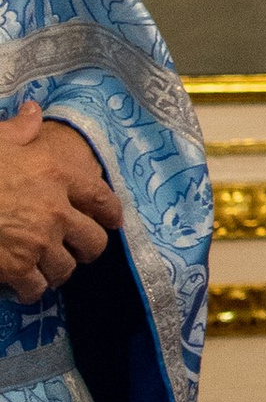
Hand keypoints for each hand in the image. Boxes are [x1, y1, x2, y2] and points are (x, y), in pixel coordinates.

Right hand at [0, 102, 119, 305]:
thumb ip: (20, 128)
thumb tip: (34, 111)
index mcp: (58, 174)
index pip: (101, 198)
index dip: (111, 213)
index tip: (112, 222)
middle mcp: (57, 210)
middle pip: (93, 241)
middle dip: (87, 248)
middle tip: (77, 250)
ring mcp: (39, 243)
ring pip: (66, 269)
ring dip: (58, 270)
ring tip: (48, 269)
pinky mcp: (17, 268)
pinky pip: (37, 288)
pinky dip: (32, 290)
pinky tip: (24, 287)